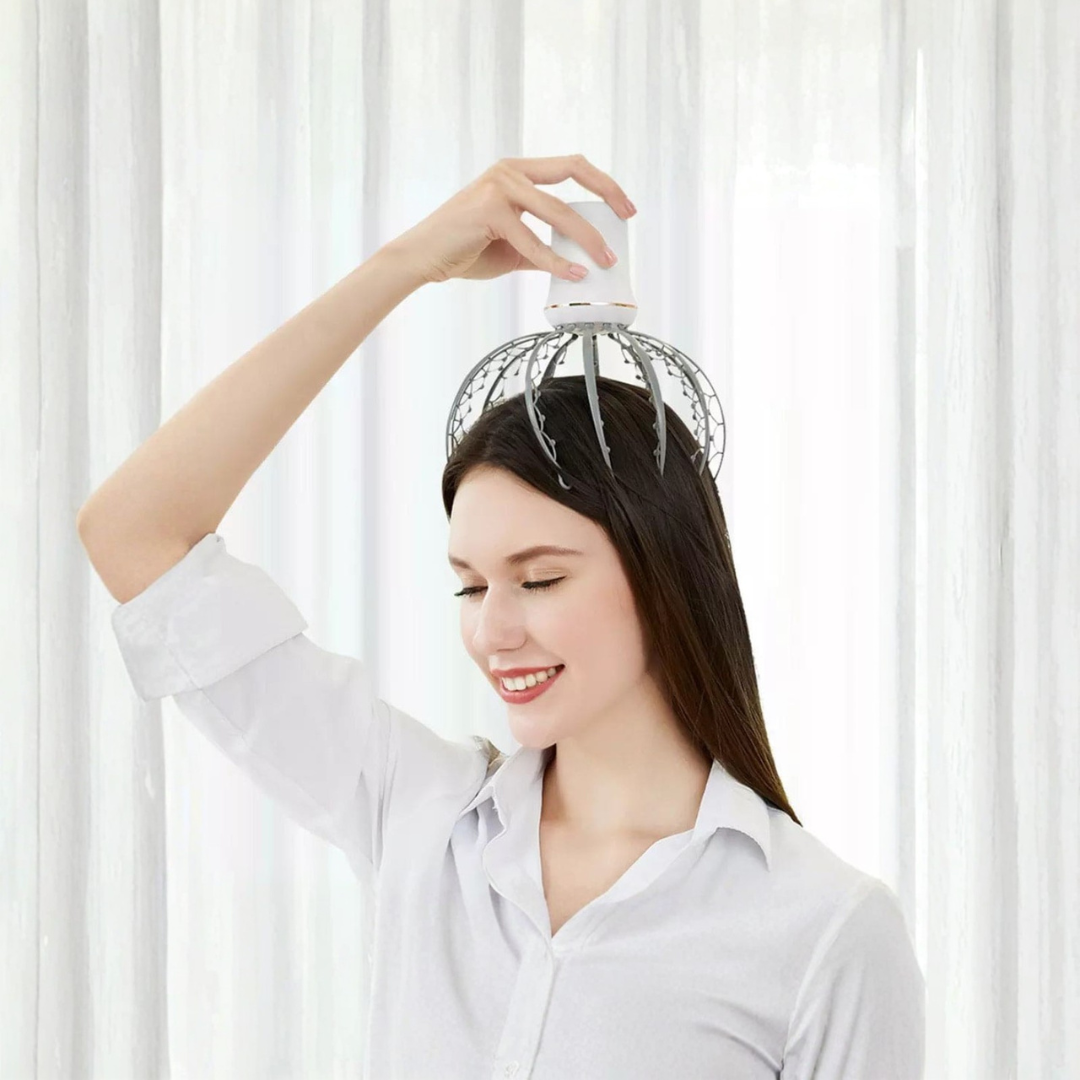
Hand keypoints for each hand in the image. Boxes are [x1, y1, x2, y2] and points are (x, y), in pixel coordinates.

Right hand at [387, 155, 636, 284]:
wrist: (423, 258)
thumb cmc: (465, 249)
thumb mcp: (512, 247)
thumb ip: (542, 246)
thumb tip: (575, 263)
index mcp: (516, 172)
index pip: (570, 166)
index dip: (603, 182)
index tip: (625, 207)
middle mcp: (509, 171)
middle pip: (573, 171)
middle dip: (607, 193)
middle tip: (627, 219)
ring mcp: (498, 187)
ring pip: (558, 211)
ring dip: (587, 238)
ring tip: (604, 260)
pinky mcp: (488, 210)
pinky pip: (532, 241)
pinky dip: (556, 261)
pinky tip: (573, 274)